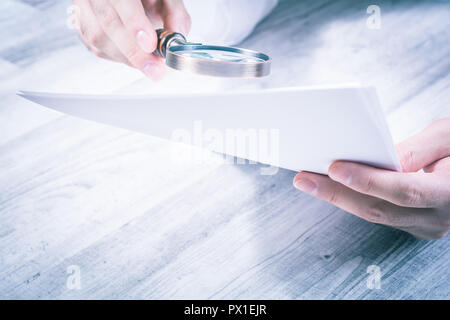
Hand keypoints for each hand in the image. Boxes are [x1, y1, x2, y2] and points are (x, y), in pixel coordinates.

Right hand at [73, 0, 190, 79]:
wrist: (127, 0)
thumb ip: (174, 12)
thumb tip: (178, 33)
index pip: (121, 1)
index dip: (134, 24)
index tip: (150, 44)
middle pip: (108, 23)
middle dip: (134, 52)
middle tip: (155, 69)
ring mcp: (84, 9)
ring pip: (100, 39)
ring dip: (128, 57)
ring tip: (150, 63)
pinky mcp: (82, 26)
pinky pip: (97, 48)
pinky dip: (120, 57)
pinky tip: (134, 56)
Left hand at [293, 118, 449, 239]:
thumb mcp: (449, 137)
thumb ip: (416, 149)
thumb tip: (379, 159)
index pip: (404, 190)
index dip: (367, 180)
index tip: (334, 168)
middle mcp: (438, 216)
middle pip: (379, 209)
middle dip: (336, 193)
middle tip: (304, 178)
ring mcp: (425, 225)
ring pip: (374, 214)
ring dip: (339, 197)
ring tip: (309, 181)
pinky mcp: (413, 224)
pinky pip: (378, 213)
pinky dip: (353, 199)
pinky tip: (331, 186)